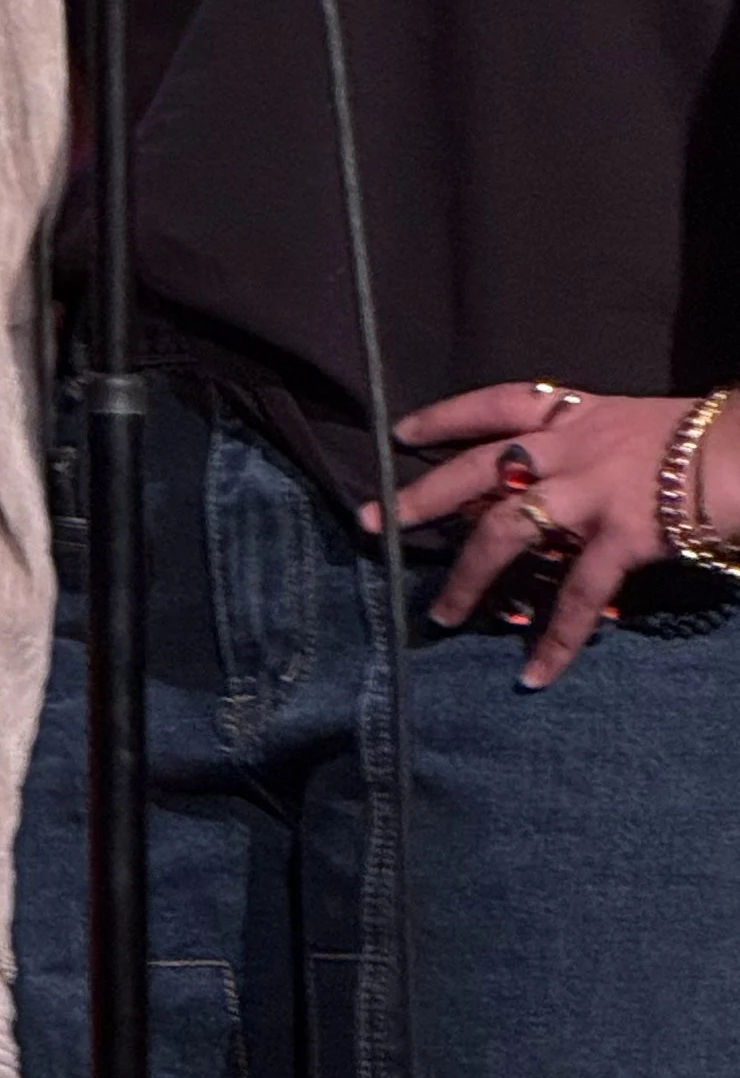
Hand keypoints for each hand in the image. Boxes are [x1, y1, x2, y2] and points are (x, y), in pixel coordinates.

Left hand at [380, 380, 727, 684]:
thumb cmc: (705, 441)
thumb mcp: (638, 426)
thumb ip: (591, 449)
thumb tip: (546, 484)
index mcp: (578, 414)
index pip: (496, 403)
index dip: (445, 416)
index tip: (400, 432)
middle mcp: (574, 446)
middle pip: (478, 468)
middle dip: (422, 497)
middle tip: (372, 523)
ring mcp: (594, 490)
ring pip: (506, 530)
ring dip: (469, 576)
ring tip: (441, 615)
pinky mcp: (624, 536)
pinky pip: (578, 596)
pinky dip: (555, 639)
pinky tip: (535, 674)